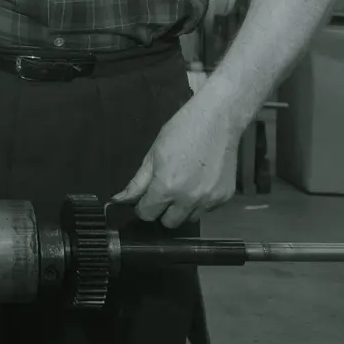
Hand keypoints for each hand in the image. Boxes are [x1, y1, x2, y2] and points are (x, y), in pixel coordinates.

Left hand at [112, 95, 238, 228]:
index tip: (144, 200)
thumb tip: (119, 200)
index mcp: (166, 187)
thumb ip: (137, 182)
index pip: (147, 214)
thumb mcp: (153, 154)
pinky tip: (200, 182)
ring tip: (183, 187)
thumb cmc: (180, 131)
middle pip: (169, 223)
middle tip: (163, 193)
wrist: (217, 120)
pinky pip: (207, 210)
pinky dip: (201, 202)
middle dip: (162, 211)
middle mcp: (188, 199)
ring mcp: (209, 200)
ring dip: (183, 209)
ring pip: (190, 219)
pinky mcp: (224, 198)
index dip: (142, 207)